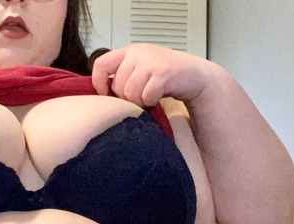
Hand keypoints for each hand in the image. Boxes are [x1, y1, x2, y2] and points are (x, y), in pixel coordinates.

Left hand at [92, 44, 218, 107]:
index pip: (101, 65)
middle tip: (141, 96)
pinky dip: (152, 102)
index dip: (99, 83)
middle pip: (118, 86)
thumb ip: (122, 76)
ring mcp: (151, 62)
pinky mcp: (163, 73)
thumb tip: (102, 94)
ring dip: (140, 101)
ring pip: (130, 93)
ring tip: (149, 96)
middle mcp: (138, 53)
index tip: (107, 95)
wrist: (194, 75)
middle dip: (127, 98)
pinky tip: (159, 96)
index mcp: (129, 52)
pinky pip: (146, 96)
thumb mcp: (139, 70)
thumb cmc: (164, 77)